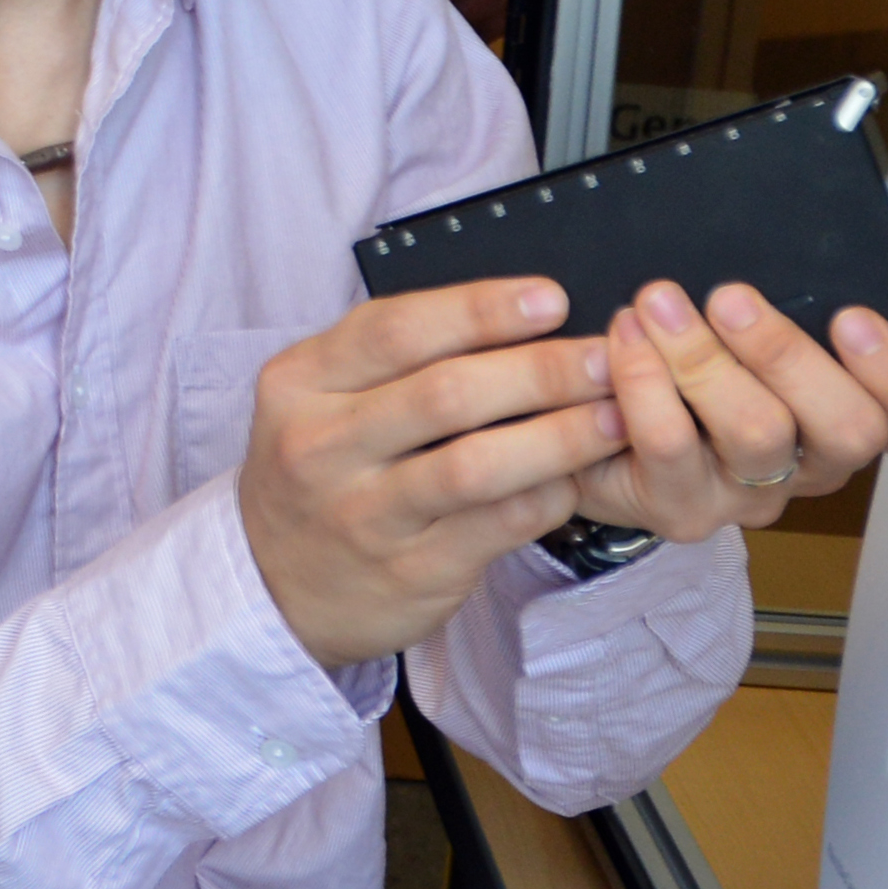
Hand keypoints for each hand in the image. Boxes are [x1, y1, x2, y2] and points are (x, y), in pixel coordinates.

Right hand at [237, 280, 609, 668]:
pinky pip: (496, 526)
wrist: (272, 589)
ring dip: (558, 435)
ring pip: (476, 465)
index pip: (395, 330)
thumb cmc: (320, 473)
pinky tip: (577, 477)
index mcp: (299, 384)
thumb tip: (515, 315)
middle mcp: (322, 448)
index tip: (550, 299)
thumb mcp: (319, 401)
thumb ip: (391, 359)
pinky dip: (548, 495)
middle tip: (604, 356)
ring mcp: (363, 516)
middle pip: (445, 393)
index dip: (480, 309)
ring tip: (615, 415)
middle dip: (539, 369)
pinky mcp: (409, 572)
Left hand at [548, 279, 887, 548]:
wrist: (596, 414)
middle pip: (848, 429)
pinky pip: (672, 450)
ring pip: (759, 435)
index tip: (854, 318)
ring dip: (705, 360)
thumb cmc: (701, 339)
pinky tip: (624, 340)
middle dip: (789, 353)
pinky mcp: (685, 506)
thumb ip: (844, 243)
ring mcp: (752, 492)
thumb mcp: (775, 287)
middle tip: (731, 297)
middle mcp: (812, 459)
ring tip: (658, 304)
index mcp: (850, 407)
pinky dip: (644, 385)